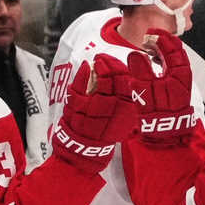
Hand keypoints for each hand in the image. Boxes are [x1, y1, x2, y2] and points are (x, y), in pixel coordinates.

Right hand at [51, 54, 135, 172]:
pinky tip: (121, 78)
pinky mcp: (130, 114)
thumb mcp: (72, 101)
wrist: (87, 145)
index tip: (97, 59)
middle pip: (120, 77)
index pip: (106, 75)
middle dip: (113, 64)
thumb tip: (86, 64)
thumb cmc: (76, 122)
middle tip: (105, 59)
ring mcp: (126, 111)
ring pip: (128, 84)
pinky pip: (131, 94)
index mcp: (101, 101)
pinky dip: (127, 83)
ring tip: (113, 66)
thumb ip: (79, 81)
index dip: (102, 63)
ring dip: (121, 71)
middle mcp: (116, 105)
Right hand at [127, 28, 198, 146]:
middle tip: (150, 38)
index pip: (174, 50)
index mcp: (179, 75)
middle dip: (164, 44)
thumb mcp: (143, 90)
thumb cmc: (155, 115)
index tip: (151, 32)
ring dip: (163, 54)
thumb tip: (135, 54)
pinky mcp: (176, 94)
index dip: (163, 39)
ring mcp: (181, 87)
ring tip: (149, 48)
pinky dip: (164, 64)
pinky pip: (172, 72)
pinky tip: (154, 64)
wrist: (164, 138)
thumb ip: (139, 69)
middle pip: (177, 55)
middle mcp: (183, 80)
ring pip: (175, 64)